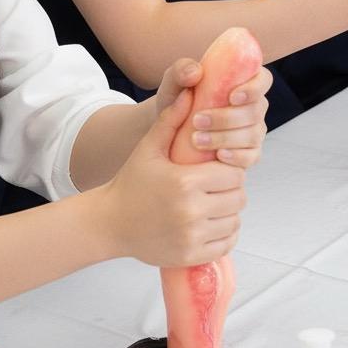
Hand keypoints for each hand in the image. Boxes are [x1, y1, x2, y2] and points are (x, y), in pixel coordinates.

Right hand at [100, 88, 246, 266]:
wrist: (110, 222)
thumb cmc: (131, 182)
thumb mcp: (149, 148)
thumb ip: (171, 120)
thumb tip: (189, 92)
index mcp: (185, 182)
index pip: (233, 174)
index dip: (229, 170)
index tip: (218, 169)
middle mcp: (191, 211)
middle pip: (237, 198)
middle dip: (231, 190)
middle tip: (217, 187)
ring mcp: (192, 236)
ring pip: (234, 221)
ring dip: (229, 213)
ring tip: (214, 204)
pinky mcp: (190, 255)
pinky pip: (225, 244)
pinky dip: (224, 235)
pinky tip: (211, 224)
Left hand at [154, 57, 270, 169]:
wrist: (169, 128)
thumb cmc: (177, 99)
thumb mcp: (174, 81)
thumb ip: (181, 70)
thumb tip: (196, 73)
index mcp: (244, 81)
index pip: (263, 80)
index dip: (254, 88)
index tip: (232, 97)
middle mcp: (253, 106)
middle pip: (256, 111)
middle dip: (228, 118)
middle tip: (198, 120)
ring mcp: (253, 131)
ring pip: (253, 135)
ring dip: (226, 138)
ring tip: (197, 140)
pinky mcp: (248, 153)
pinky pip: (251, 157)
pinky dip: (236, 157)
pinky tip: (219, 155)